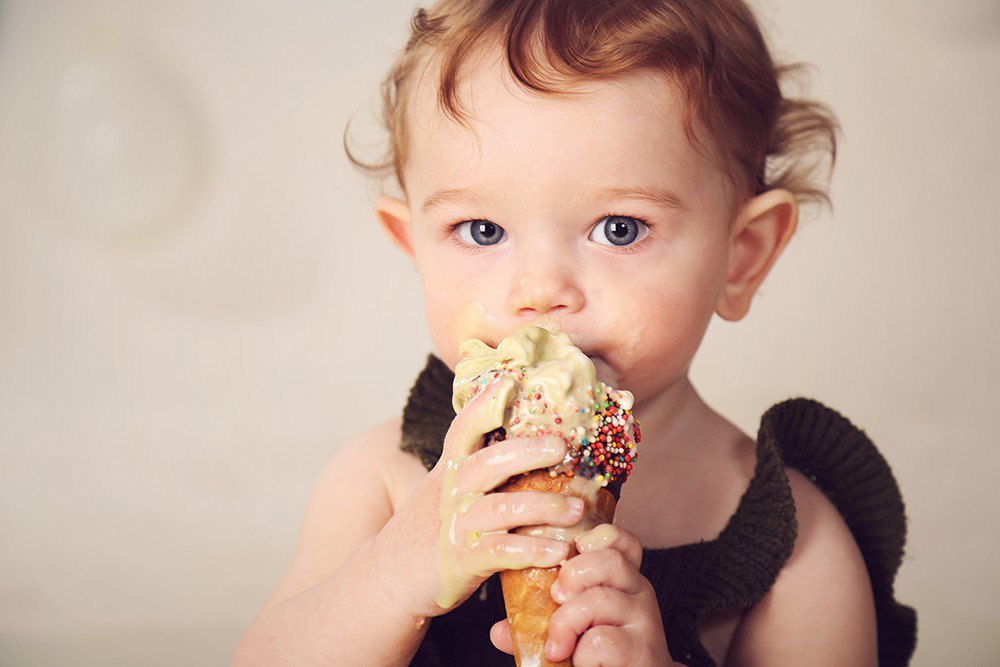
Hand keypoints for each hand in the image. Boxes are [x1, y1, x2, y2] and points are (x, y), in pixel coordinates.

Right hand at [373, 378, 584, 618]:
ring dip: (543, 507)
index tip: (511, 381)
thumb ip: (480, 463)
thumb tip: (531, 436)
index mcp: (452, 467)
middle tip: (562, 446)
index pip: (465, 428)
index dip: (486, 404)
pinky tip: (559, 551)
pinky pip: (501, 553)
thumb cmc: (432, 527)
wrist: (388, 576)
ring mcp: (456, 526)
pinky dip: (532, 551)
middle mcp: (452, 490)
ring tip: (578, 509)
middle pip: (487, 463)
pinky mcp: (461, 561)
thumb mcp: (447, 487)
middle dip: (526, 451)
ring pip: (502, 509)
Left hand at [490, 523, 673, 665]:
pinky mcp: (640, 650)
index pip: (621, 541)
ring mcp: (643, 620)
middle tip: (556, 598)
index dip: (600, 537)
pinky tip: (579, 661)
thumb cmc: (600, 655)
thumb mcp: (570, 630)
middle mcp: (638, 592)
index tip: (576, 550)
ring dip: (567, 621)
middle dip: (573, 575)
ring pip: (600, 599)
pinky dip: (581, 653)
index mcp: (622, 579)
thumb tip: (498, 631)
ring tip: (558, 644)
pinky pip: (601, 639)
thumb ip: (537, 625)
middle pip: (609, 560)